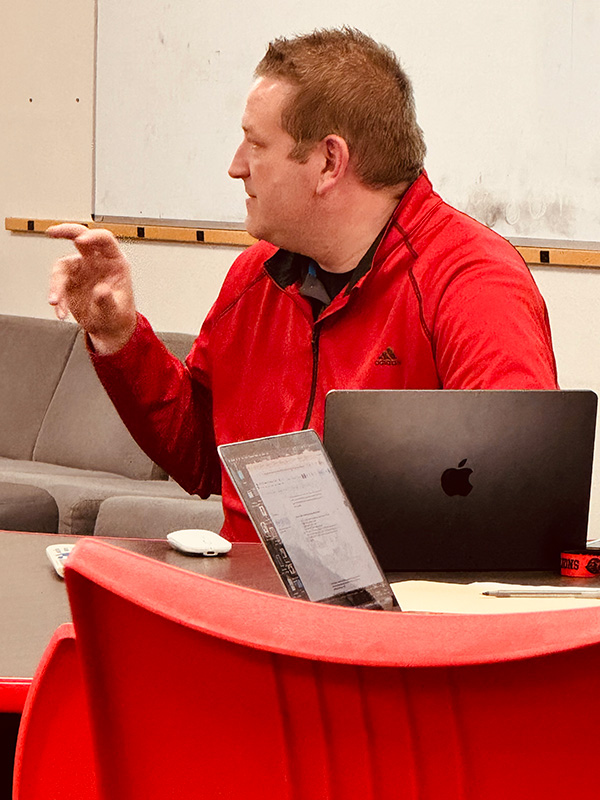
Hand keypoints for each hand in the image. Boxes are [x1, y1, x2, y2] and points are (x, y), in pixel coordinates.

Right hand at [47, 224, 137, 353]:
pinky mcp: (70, 280)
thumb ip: (108, 301)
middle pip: (80, 237)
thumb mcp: (115, 312)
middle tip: (52, 232)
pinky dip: (57, 297)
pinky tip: (61, 311)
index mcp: (115, 263)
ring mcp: (82, 269)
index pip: (105, 240)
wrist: (108, 329)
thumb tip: (101, 290)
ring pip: (63, 266)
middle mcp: (97, 262)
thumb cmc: (117, 316)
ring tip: (57, 303)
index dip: (93, 236)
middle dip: (66, 232)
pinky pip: (58, 283)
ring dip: (57, 285)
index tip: (81, 239)